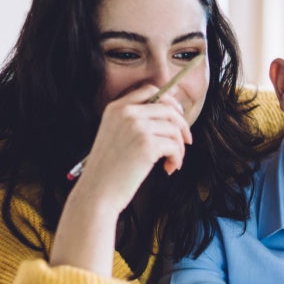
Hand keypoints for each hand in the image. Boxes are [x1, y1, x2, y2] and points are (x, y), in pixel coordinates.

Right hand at [74, 84, 193, 210]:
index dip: (169, 100)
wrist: (97, 192)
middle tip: (186, 141)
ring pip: (174, 128)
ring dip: (179, 147)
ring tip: (172, 162)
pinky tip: (169, 168)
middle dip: (182, 125)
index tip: (178, 115)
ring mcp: (136, 127)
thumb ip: (134, 122)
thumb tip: (170, 115)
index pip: (149, 90)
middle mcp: (126, 113)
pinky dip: (177, 158)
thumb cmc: (108, 170)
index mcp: (116, 108)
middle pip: (168, 108)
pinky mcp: (147, 144)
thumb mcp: (115, 136)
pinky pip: (174, 146)